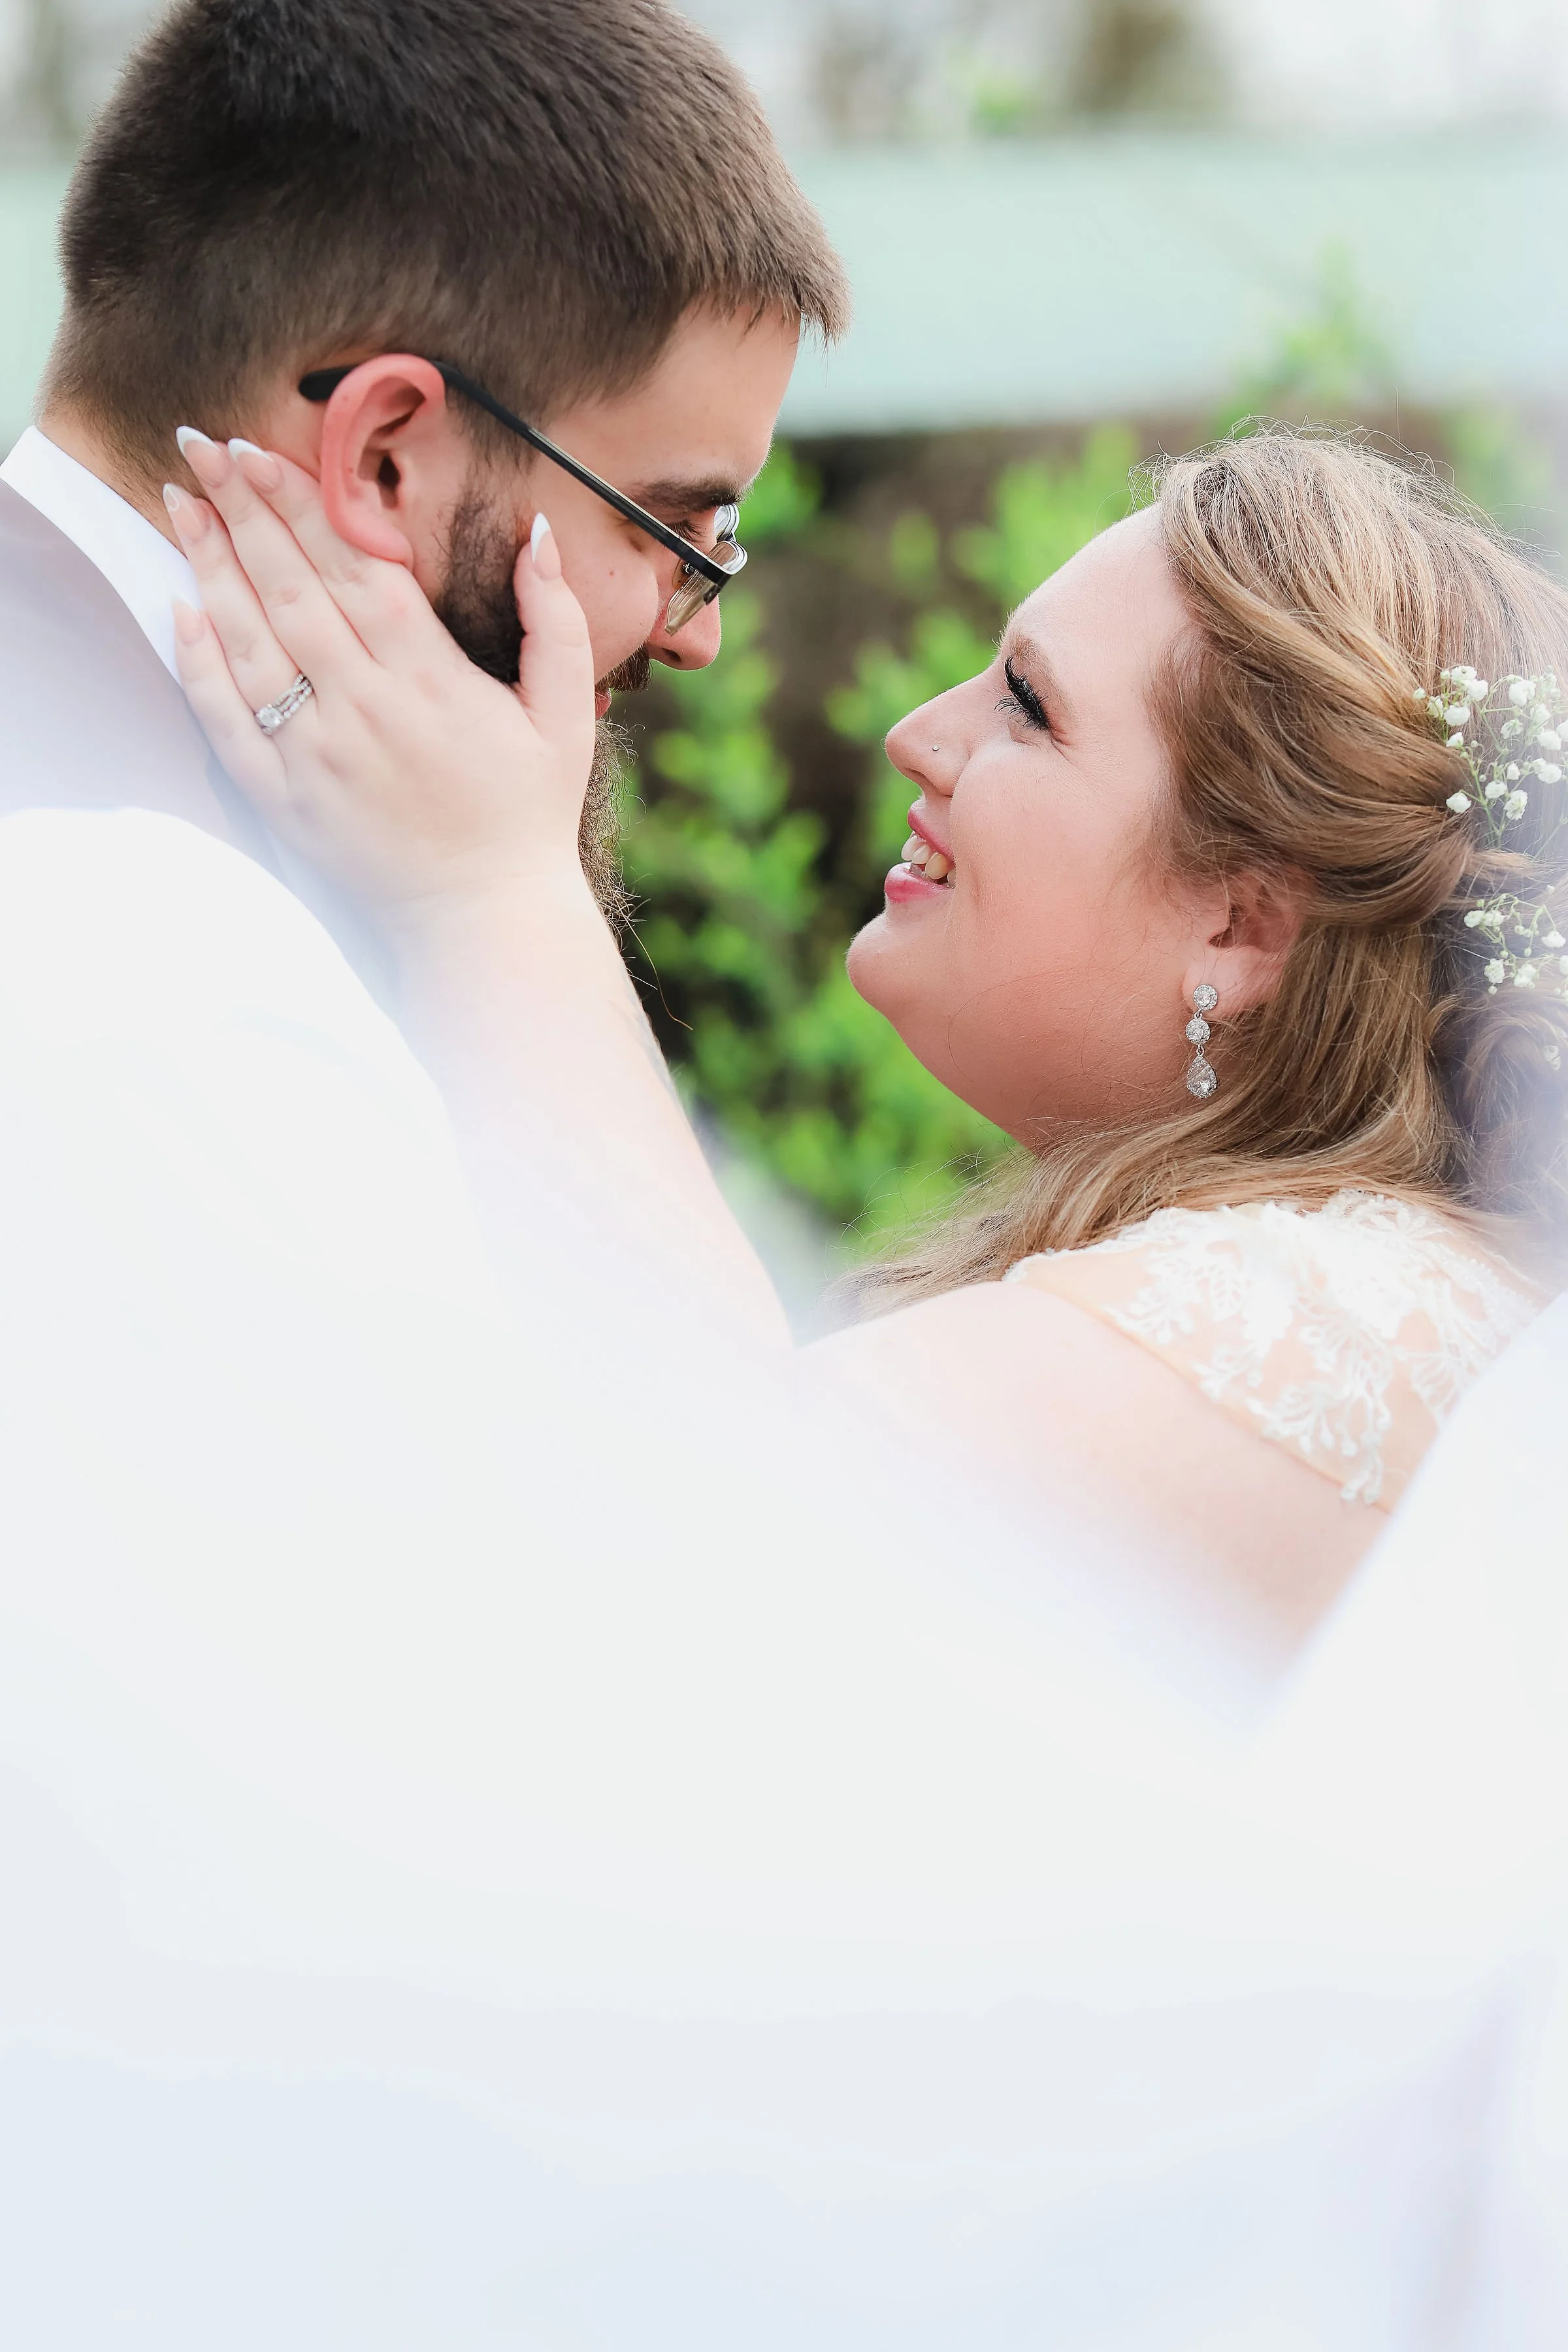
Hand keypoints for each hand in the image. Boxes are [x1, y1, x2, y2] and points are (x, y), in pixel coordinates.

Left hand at [166, 437, 597, 934]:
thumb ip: (555, 621)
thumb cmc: (527, 816)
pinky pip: (227, 721)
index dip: (302, 501)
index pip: (353, 566)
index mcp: (430, 680)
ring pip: (249, 641)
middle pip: (289, 587)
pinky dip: (199, 663)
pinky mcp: (285, 800)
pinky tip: (182, 609)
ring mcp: (317, 756)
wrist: (483, 922)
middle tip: (202, 445)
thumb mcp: (567, 715)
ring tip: (179, 501)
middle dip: (242, 508)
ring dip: (209, 564)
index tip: (261, 450)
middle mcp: (364, 709)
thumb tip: (538, 533)